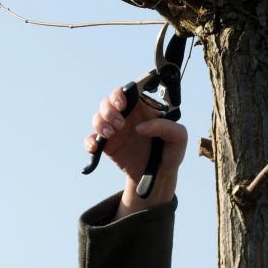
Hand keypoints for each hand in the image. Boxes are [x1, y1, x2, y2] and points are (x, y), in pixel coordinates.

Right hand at [85, 87, 187, 215]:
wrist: (158, 175)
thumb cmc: (170, 152)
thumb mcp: (178, 138)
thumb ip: (166, 127)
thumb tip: (141, 127)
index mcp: (142, 109)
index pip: (126, 92)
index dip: (119, 94)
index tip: (121, 104)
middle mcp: (126, 116)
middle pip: (108, 102)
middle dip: (109, 110)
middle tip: (120, 123)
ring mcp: (115, 130)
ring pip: (97, 117)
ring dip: (100, 123)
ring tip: (110, 134)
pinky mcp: (107, 145)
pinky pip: (91, 139)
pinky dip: (89, 141)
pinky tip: (95, 148)